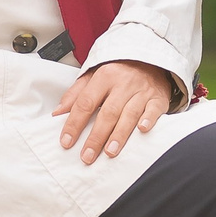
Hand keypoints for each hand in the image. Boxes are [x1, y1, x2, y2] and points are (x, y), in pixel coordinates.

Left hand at [53, 61, 178, 165]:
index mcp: (104, 77)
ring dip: (119, 135)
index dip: (75, 123)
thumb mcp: (94, 76)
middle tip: (87, 155)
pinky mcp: (157, 99)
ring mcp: (141, 91)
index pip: (85, 102)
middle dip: (96, 136)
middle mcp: (123, 84)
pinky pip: (153, 110)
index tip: (67, 141)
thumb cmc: (119, 72)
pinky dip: (148, 120)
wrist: (150, 61)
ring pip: (129, 114)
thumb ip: (75, 94)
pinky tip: (142, 130)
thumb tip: (58, 113)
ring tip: (109, 152)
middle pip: (107, 112)